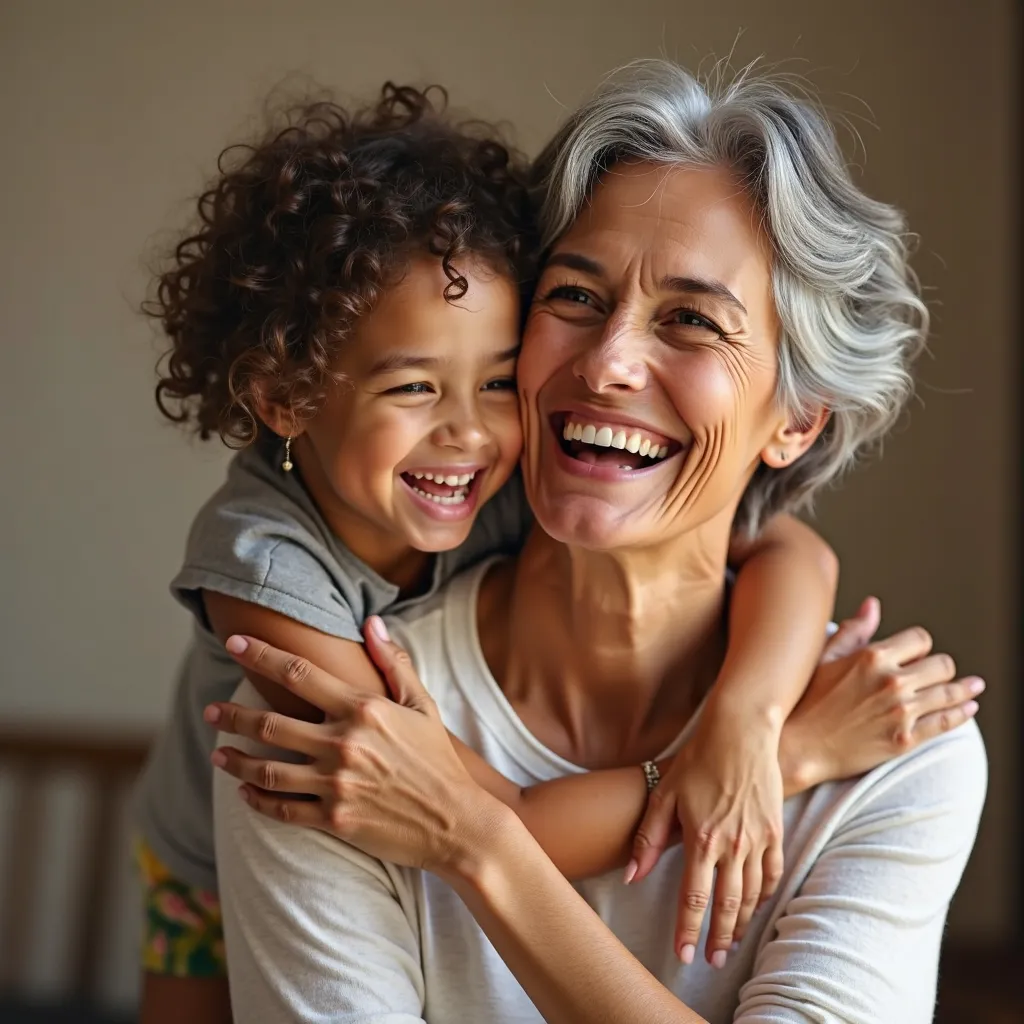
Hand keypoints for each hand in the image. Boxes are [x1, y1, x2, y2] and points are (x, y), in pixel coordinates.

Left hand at [206, 618, 492, 873]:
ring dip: (235, 760)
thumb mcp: (423, 705)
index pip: (299, 674)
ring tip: (218, 754)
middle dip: (232, 715)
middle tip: (211, 712)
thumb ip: (394, 663)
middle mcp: (343, 744)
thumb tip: (371, 623)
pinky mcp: (334, 819)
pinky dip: (257, 800)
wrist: (457, 823)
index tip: (235, 644)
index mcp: (363, 709)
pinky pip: (282, 808)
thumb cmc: (439, 761)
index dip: (262, 656)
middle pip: (270, 723)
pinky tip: (245, 793)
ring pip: (267, 769)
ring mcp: (336, 784)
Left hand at [627, 702, 782, 967]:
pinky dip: (765, 896)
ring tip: (730, 942)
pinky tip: (756, 906)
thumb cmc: (697, 759)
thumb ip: (648, 838)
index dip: (688, 930)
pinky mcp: (775, 830)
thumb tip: (632, 875)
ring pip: (752, 895)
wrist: (740, 732)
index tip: (683, 954)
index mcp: (702, 838)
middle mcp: (733, 845)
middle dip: (718, 938)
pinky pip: (773, 874)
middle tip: (711, 961)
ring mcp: (758, 839)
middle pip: (727, 905)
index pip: (693, 898)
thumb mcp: (663, 794)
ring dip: (741, 923)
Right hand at [781, 605, 983, 792]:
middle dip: (942, 667)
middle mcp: (892, 682)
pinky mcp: (905, 740)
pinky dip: (962, 713)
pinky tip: (968, 708)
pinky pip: (946, 722)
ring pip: (950, 693)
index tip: (917, 654)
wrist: (798, 745)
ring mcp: (901, 712)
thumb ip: (855, 630)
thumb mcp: (826, 657)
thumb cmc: (806, 699)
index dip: (920, 646)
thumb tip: (873, 605)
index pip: (920, 640)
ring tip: (974, 687)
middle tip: (940, 672)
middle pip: (942, 665)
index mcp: (873, 656)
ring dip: (965, 689)